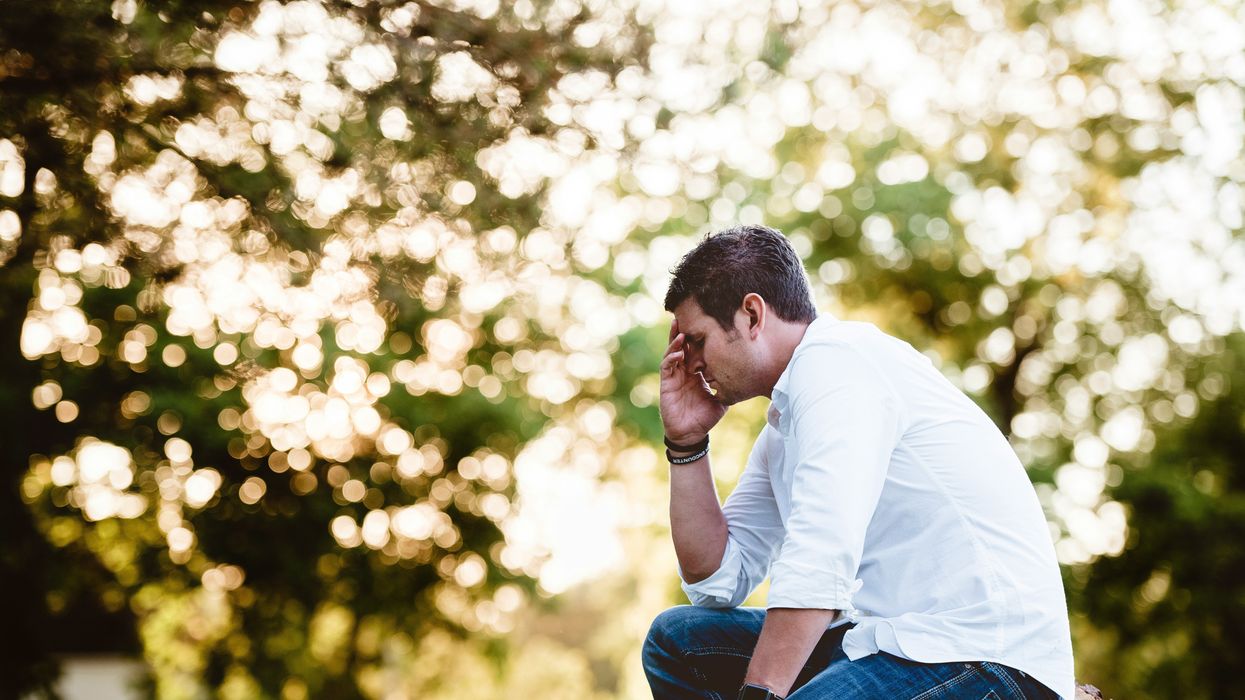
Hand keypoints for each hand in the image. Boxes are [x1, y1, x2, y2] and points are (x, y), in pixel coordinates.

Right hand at [660, 319, 726, 445]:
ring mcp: (674, 376)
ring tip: (680, 331)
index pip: (696, 350)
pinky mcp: (666, 384)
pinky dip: (671, 358)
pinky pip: (667, 367)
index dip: (698, 338)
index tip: (705, 324)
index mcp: (696, 372)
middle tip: (686, 316)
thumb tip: (746, 378)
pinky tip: (678, 353)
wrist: (691, 434)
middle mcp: (684, 371)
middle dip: (683, 332)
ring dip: (675, 341)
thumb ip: (728, 387)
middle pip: (681, 346)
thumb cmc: (705, 417)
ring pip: (672, 353)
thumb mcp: (721, 399)